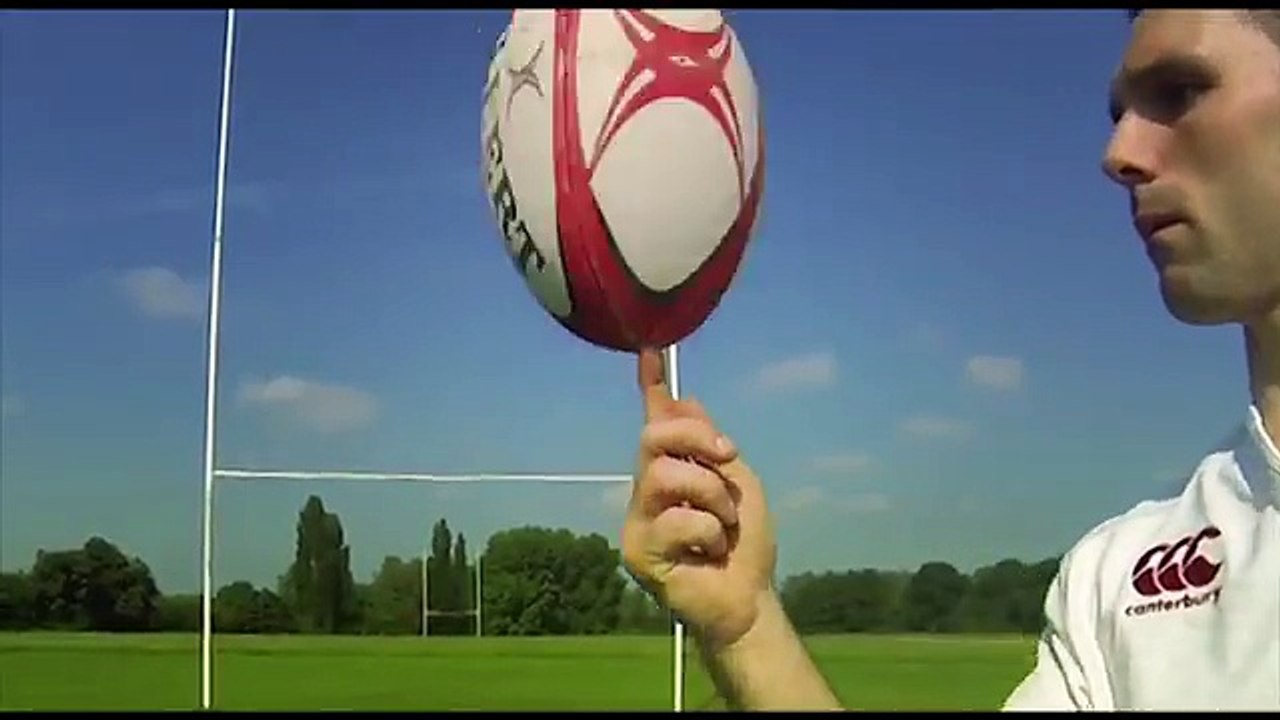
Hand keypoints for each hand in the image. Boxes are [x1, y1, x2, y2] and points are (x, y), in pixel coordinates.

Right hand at [621, 347, 777, 649]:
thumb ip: (710, 445)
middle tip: (729, 457)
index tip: (650, 351)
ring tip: (722, 525)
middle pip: (654, 437)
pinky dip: (706, 531)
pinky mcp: (637, 551)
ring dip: (711, 496)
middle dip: (697, 439)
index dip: (651, 386)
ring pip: (666, 475)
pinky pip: (676, 519)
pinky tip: (708, 552)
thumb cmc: (743, 544)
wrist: (749, 596)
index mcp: (671, 469)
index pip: (655, 421)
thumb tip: (682, 399)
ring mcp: (639, 520)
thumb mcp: (738, 482)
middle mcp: (647, 490)